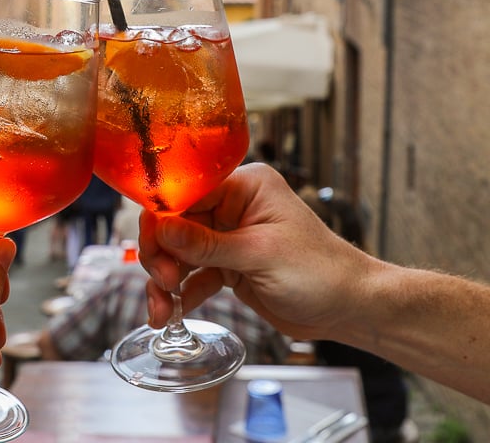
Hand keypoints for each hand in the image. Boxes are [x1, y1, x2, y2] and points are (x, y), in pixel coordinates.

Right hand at [140, 163, 375, 341]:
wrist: (349, 308)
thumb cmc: (321, 272)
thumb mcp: (260, 255)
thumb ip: (207, 244)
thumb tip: (160, 228)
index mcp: (244, 186)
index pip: (186, 192)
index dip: (162, 219)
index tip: (151, 246)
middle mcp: (232, 207)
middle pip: (174, 224)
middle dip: (161, 254)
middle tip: (163, 281)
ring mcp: (227, 237)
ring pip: (177, 252)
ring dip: (165, 280)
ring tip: (161, 309)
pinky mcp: (226, 266)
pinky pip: (190, 276)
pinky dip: (179, 294)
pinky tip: (170, 313)